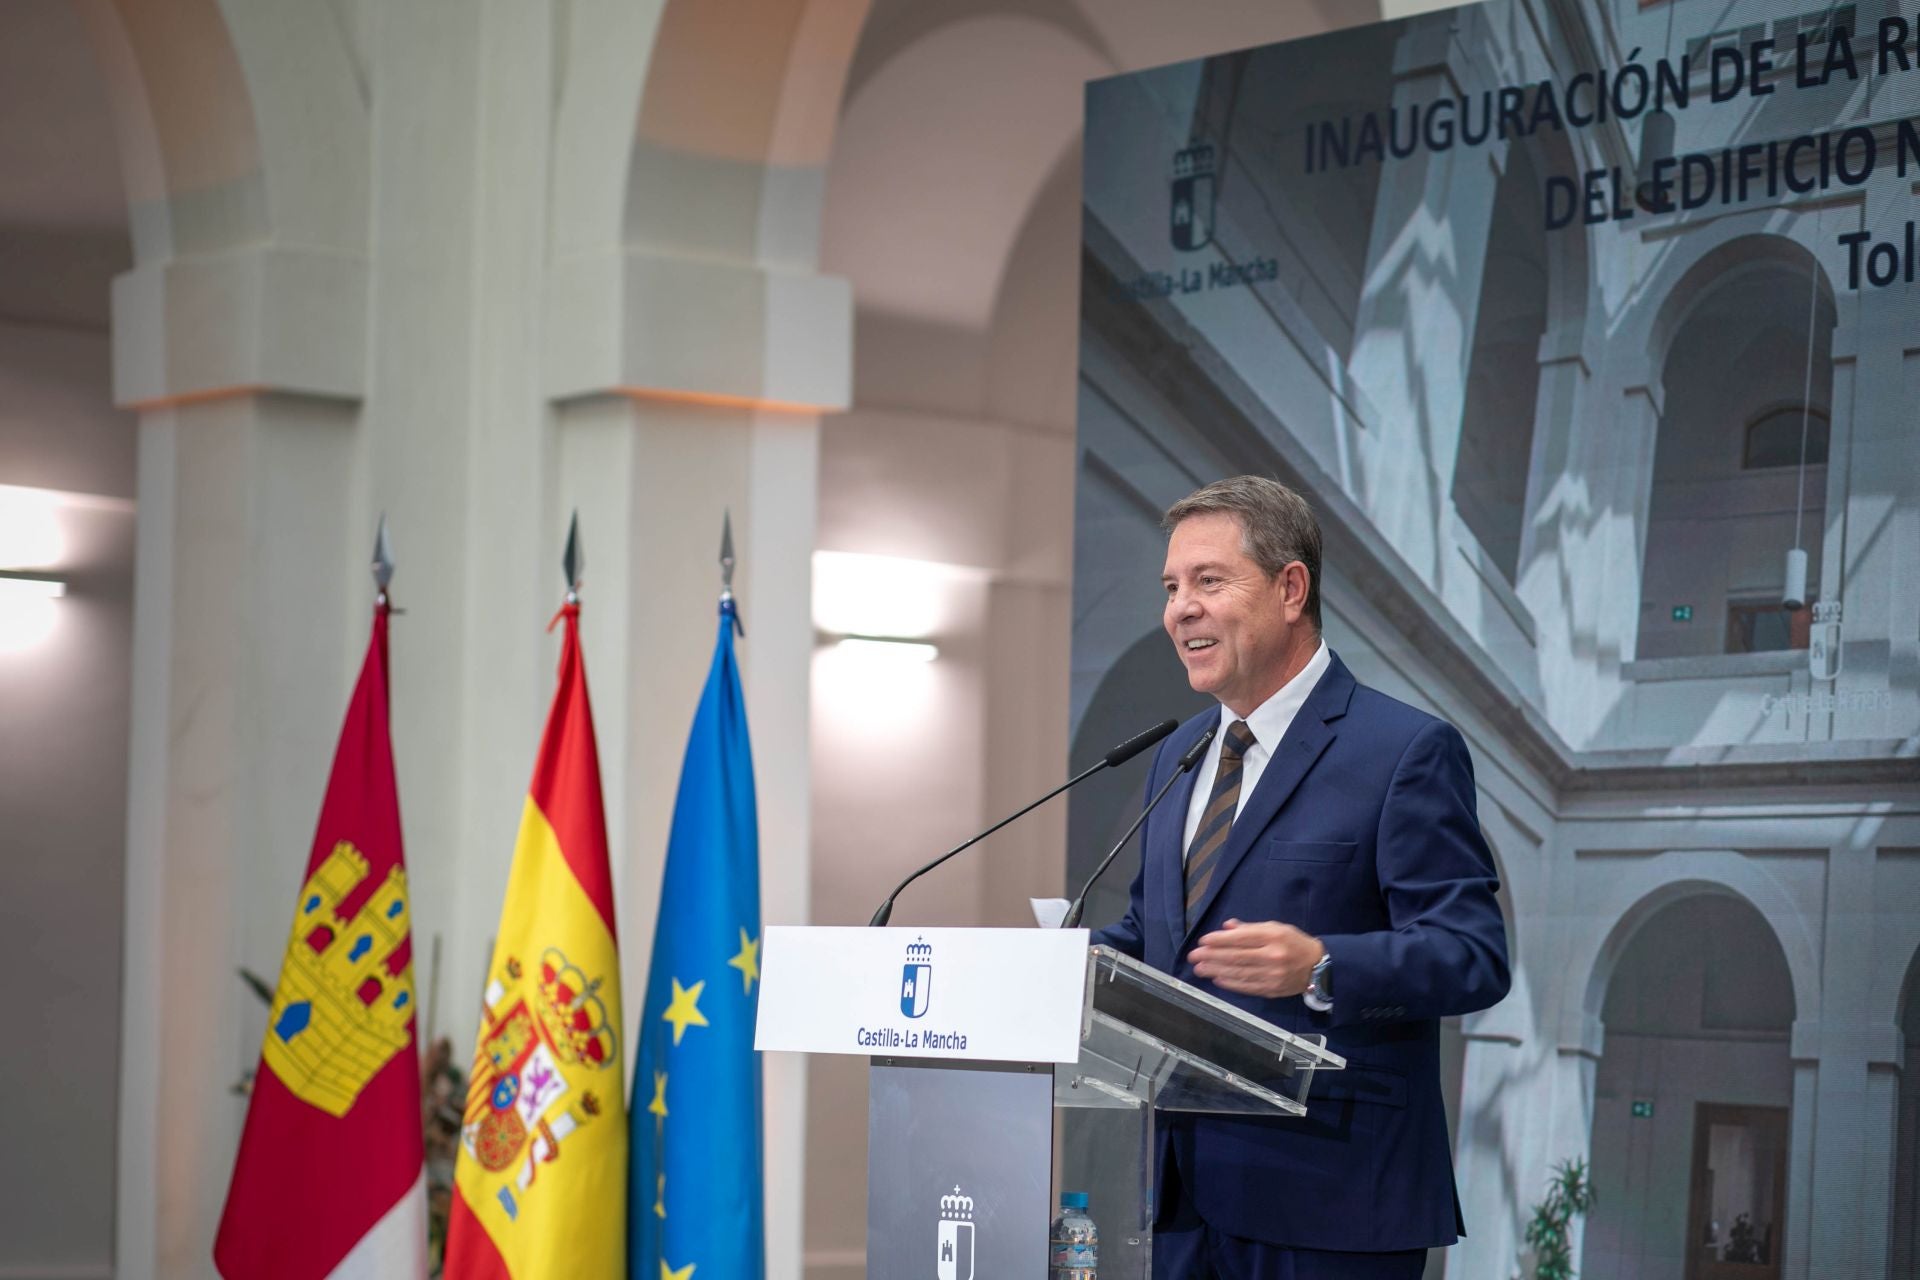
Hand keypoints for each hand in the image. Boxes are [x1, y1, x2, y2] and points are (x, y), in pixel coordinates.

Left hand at [1189, 919, 1324, 997]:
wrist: (1318, 967)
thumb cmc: (1293, 942)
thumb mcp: (1275, 928)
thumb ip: (1250, 928)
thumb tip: (1226, 928)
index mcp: (1273, 937)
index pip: (1241, 939)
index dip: (1219, 940)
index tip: (1203, 941)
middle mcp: (1272, 956)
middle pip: (1237, 957)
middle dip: (1212, 956)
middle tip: (1194, 957)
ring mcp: (1272, 975)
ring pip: (1239, 973)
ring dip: (1216, 971)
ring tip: (1200, 969)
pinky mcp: (1272, 990)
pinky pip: (1247, 987)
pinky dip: (1230, 983)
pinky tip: (1217, 979)